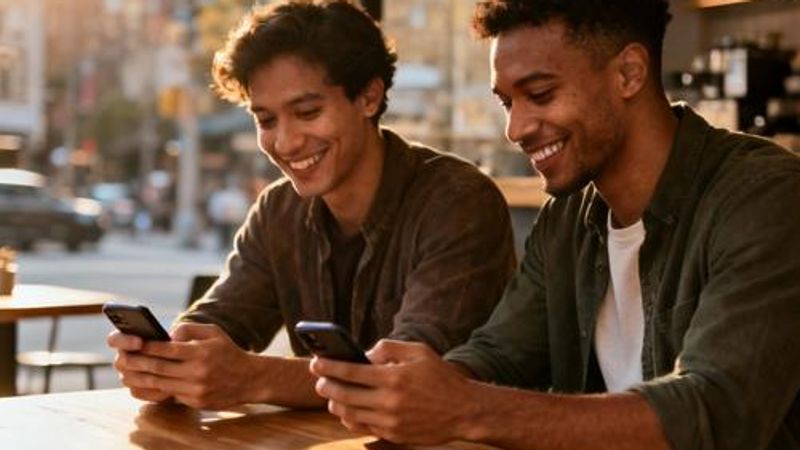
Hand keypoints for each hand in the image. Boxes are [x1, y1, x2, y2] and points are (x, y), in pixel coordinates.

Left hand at [109, 323, 256, 409]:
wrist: (249, 379)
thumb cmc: (228, 352)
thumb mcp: (214, 333)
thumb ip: (189, 329)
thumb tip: (167, 333)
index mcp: (200, 353)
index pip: (167, 349)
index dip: (147, 346)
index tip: (133, 342)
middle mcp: (197, 372)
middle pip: (159, 368)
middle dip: (137, 363)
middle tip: (121, 358)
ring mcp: (196, 389)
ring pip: (160, 383)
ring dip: (140, 378)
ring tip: (126, 372)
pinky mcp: (195, 402)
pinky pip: (170, 394)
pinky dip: (154, 389)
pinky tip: (143, 384)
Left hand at [310, 340, 477, 444]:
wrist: (464, 410)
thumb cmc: (441, 377)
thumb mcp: (418, 351)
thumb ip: (389, 348)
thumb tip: (363, 353)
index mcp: (394, 377)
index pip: (350, 371)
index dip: (329, 367)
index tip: (315, 362)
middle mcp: (390, 401)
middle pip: (344, 395)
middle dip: (326, 386)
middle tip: (320, 380)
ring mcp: (390, 421)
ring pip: (349, 415)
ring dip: (335, 405)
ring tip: (331, 396)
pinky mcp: (394, 435)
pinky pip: (363, 427)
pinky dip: (351, 419)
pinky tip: (348, 410)